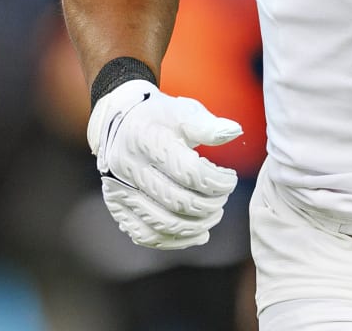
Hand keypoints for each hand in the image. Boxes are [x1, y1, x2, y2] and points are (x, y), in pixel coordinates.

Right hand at [87, 79, 241, 249]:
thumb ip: (207, 125)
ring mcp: (119, 191)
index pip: (188, 171)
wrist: (118, 122)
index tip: (230, 179)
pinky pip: (146, 235)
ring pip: (163, 223)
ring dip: (197, 225)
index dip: (216, 181)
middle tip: (222, 198)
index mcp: (146, 139)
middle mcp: (128, 167)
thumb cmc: (158, 118)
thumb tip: (234, 132)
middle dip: (210, 204)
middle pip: (177, 200)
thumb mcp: (182, 111)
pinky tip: (197, 233)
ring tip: (213, 214)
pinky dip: (176, 240)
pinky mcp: (118, 207)